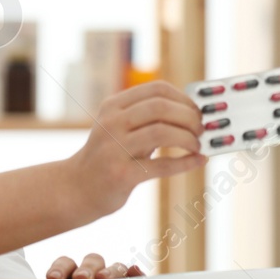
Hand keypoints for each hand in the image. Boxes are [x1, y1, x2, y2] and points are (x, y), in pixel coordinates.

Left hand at [45, 253, 145, 278]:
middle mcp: (94, 273)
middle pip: (92, 262)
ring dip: (110, 272)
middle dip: (86, 269)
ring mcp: (114, 277)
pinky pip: (135, 278)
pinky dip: (135, 274)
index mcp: (74, 275)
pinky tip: (135, 272)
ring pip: (114, 267)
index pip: (67, 264)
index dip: (60, 268)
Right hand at [68, 80, 205, 218]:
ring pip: (162, 132)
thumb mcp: (120, 128)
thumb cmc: (108, 156)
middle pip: (161, 107)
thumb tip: (192, 113)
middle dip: (189, 117)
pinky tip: (198, 162)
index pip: (156, 89)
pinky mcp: (121, 174)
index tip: (197, 110)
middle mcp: (112, 122)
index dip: (183, 98)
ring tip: (198, 146)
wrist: (76, 189)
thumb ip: (148, 119)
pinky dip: (185, 162)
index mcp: (113, 106)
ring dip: (188, 139)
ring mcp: (114, 148)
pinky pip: (161, 165)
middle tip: (202, 129)